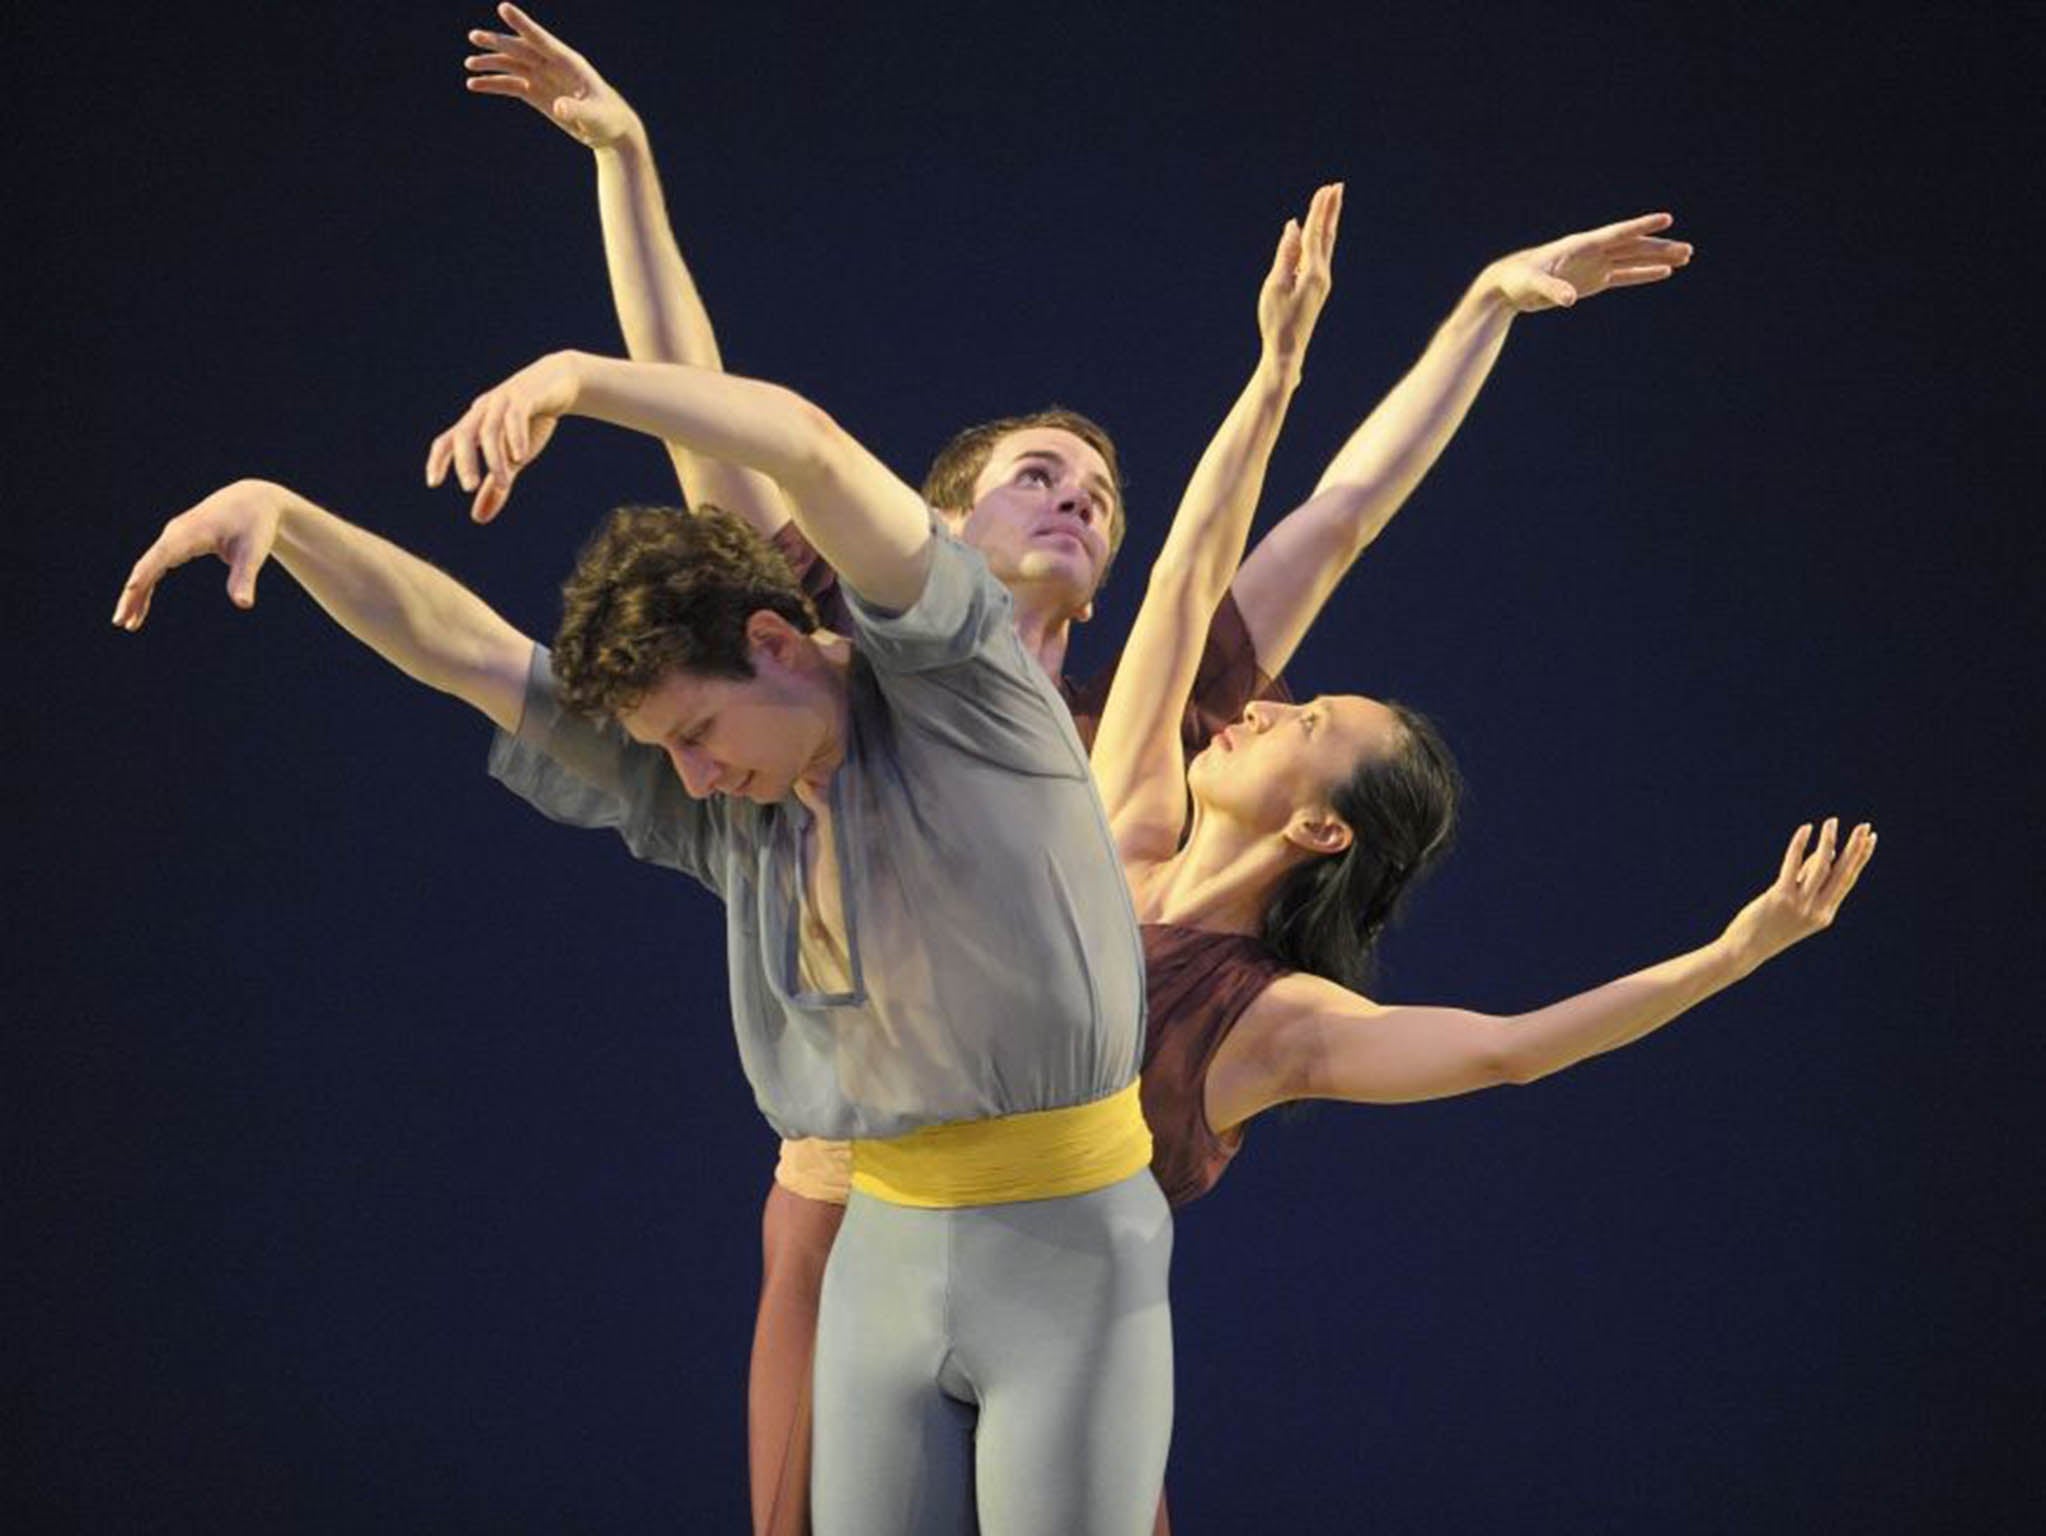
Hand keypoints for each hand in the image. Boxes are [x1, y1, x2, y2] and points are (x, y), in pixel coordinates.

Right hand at [113, 480, 288, 629]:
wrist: (254, 500)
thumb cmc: (255, 526)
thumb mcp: (253, 552)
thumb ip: (245, 578)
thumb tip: (243, 604)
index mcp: (189, 534)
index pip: (161, 557)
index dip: (145, 575)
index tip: (130, 592)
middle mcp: (174, 534)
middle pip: (146, 566)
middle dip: (133, 594)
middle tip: (121, 622)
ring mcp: (173, 538)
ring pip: (147, 568)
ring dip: (136, 595)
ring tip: (128, 623)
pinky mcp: (177, 543)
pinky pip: (156, 567)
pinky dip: (148, 587)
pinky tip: (142, 609)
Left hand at [426, 351, 580, 522]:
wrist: (560, 382)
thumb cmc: (532, 421)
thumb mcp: (514, 457)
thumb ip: (497, 486)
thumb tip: (478, 518)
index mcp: (475, 424)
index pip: (447, 441)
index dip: (438, 460)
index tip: (433, 483)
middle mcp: (483, 411)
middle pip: (463, 435)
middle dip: (463, 461)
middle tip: (470, 488)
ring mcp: (503, 401)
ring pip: (490, 429)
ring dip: (494, 458)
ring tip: (503, 482)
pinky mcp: (526, 396)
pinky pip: (515, 415)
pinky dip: (515, 436)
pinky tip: (520, 456)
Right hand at [464, 3, 637, 148]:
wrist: (610, 131)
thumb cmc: (608, 120)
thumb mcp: (595, 117)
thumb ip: (577, 110)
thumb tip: (559, 107)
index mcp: (570, 63)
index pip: (542, 40)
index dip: (523, 25)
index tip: (504, 8)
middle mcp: (554, 66)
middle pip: (522, 50)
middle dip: (498, 43)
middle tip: (474, 37)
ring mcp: (544, 78)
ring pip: (513, 65)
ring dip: (492, 63)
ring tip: (469, 65)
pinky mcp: (538, 93)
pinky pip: (512, 85)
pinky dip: (494, 84)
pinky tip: (475, 84)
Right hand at [1257, 182, 1341, 369]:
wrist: (1287, 351)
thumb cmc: (1276, 320)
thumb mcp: (1275, 285)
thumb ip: (1285, 254)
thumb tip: (1294, 227)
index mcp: (1313, 273)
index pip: (1316, 234)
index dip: (1319, 210)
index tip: (1325, 189)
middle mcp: (1322, 275)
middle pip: (1328, 236)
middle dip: (1331, 211)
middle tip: (1337, 187)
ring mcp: (1321, 283)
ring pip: (1326, 246)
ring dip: (1327, 224)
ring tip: (1330, 205)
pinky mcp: (1315, 290)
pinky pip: (1318, 257)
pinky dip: (1318, 241)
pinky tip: (1314, 236)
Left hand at [1484, 212, 1691, 312]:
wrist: (1507, 287)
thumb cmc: (1517, 280)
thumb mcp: (1533, 284)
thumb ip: (1552, 290)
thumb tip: (1570, 300)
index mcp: (1582, 245)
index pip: (1618, 233)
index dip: (1642, 226)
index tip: (1667, 219)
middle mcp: (1592, 252)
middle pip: (1633, 247)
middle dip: (1660, 247)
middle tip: (1689, 250)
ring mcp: (1594, 265)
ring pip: (1632, 259)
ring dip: (1657, 258)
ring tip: (1685, 258)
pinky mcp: (1592, 281)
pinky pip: (1623, 276)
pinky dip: (1643, 274)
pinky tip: (1662, 273)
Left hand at [1718, 818, 1876, 973]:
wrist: (1745, 950)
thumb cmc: (1769, 926)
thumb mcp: (1795, 904)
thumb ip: (1809, 879)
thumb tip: (1827, 851)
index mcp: (1825, 914)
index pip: (1848, 880)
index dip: (1860, 859)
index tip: (1870, 839)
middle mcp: (1817, 910)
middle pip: (1841, 873)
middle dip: (1855, 848)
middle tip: (1865, 826)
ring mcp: (1800, 904)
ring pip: (1820, 867)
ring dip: (1828, 841)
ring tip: (1832, 821)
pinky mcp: (1780, 897)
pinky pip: (1792, 865)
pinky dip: (1799, 845)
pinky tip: (1806, 829)